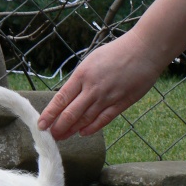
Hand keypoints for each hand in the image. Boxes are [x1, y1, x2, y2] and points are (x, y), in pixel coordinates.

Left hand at [38, 30, 165, 140]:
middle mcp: (93, 88)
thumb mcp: (92, 60)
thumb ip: (80, 79)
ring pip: (85, 119)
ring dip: (72, 130)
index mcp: (82, 74)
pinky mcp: (122, 103)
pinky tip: (83, 133)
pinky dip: (92, 128)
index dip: (49, 114)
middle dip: (58, 127)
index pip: (60, 99)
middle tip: (51, 136)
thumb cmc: (117, 52)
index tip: (41, 125)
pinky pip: (103, 119)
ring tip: (62, 137)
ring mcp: (108, 97)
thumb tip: (67, 97)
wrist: (145, 48)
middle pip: (70, 113)